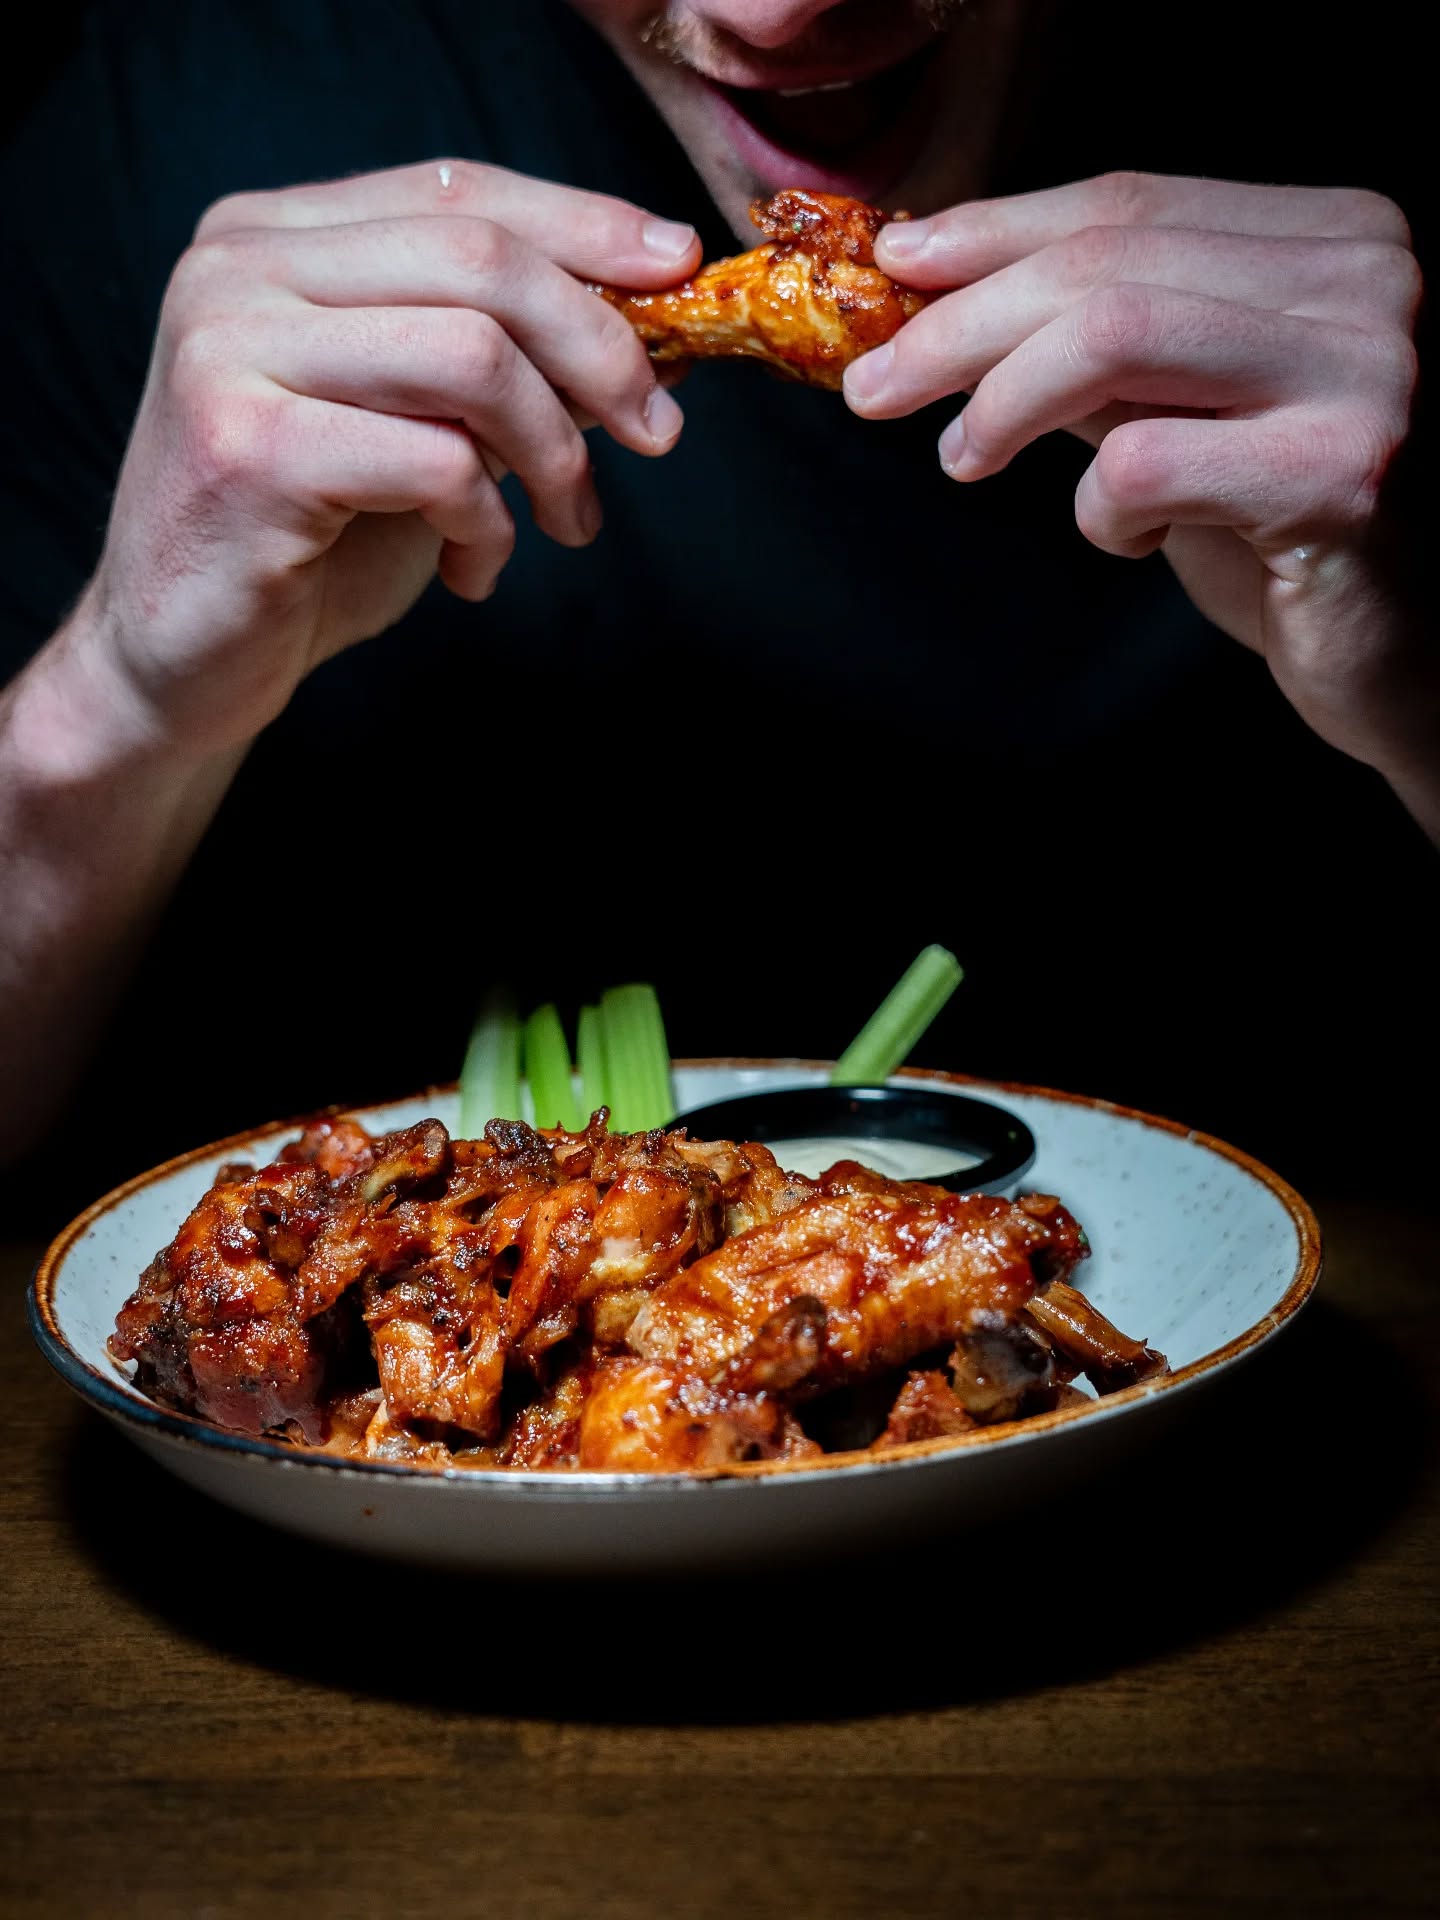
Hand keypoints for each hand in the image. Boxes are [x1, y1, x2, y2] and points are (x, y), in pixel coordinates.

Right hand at [70, 161, 699, 757]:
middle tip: (656, 432)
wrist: (186, 662)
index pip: (455, 192)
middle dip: (600, 347)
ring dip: (556, 451)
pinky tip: (471, 571)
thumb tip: (652, 321)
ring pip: (472, 354)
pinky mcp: (245, 449)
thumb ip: (509, 363)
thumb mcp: (424, 428)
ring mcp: (229, 351)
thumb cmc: (310, 544)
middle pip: (480, 260)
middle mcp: (237, 269)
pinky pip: (435, 461)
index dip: (582, 224)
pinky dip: (487, 526)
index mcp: (273, 237)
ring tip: (567, 522)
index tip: (677, 271)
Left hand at [843, 172, 1428, 780]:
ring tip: (963, 458)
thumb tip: (945, 302)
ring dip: (1001, 402)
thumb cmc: (1289, 528)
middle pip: (1107, 264)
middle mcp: (1367, 281)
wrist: (1408, 649)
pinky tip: (1126, 539)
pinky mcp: (1345, 472)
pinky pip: (1149, 462)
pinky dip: (1097, 511)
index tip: (896, 271)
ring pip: (1115, 334)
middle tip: (874, 386)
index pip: (1131, 201)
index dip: (994, 231)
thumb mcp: (1188, 411)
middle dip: (961, 325)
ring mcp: (1368, 369)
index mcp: (1333, 237)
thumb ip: (1097, 350)